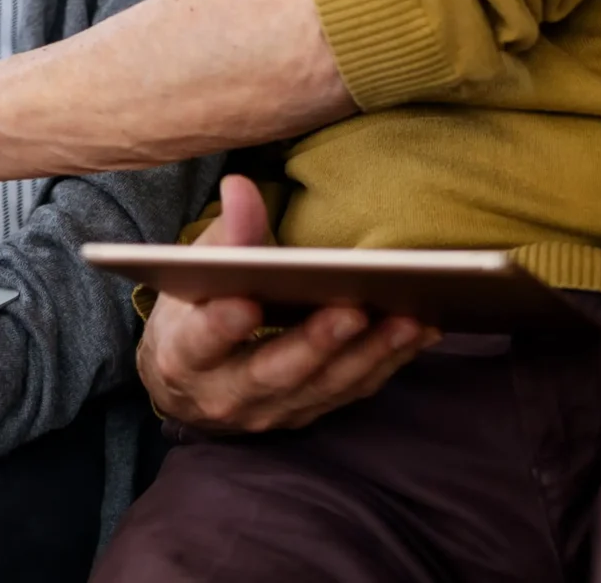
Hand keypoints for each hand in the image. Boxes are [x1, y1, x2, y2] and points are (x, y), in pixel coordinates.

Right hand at [138, 175, 438, 433]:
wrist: (193, 387)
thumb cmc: (193, 314)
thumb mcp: (193, 274)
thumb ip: (224, 235)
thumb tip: (241, 186)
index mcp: (183, 356)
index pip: (198, 342)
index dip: (219, 326)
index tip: (244, 303)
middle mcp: (225, 395)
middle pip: (273, 373)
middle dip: (315, 343)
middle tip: (351, 310)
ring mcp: (270, 412)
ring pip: (323, 387)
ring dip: (367, 354)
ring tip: (405, 319)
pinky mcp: (307, 414)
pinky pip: (351, 392)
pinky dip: (386, 362)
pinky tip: (417, 331)